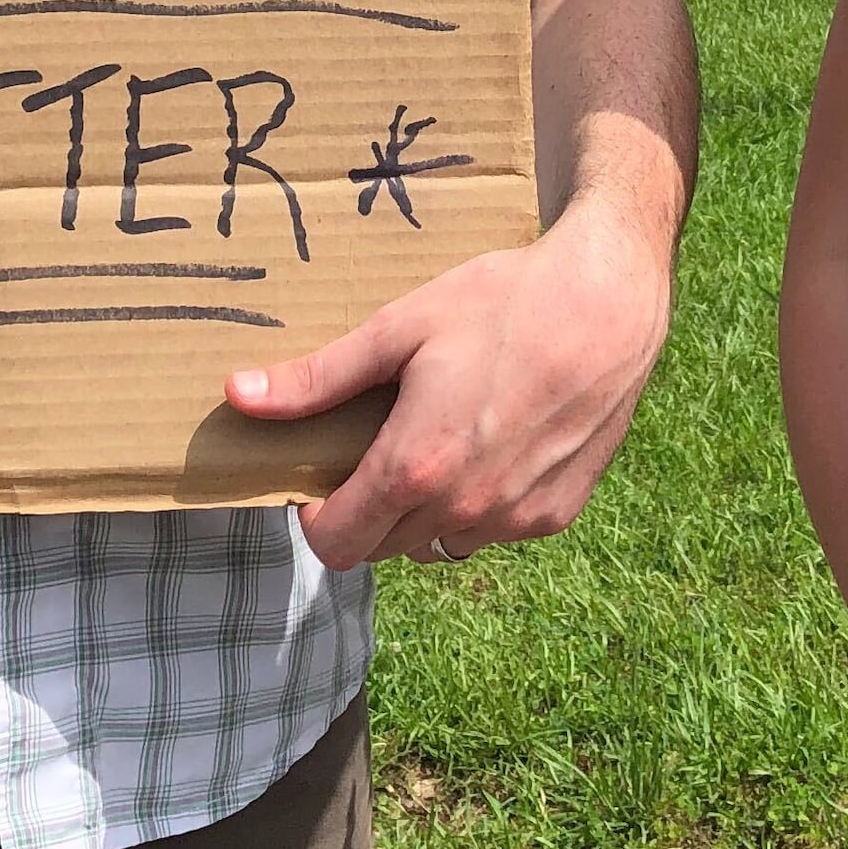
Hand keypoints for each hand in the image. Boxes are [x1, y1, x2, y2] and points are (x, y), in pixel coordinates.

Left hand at [222, 194, 671, 570]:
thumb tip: (237, 396)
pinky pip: (496, 530)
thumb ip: (317, 378)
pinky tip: (494, 442)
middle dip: (368, 510)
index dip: (316, 517)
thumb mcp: (400, 328)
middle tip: (381, 445)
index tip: (322, 477)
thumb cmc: (503, 302)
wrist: (609, 300)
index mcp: (414, 468)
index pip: (334, 545)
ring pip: (439, 544)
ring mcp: (515, 519)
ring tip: (440, 442)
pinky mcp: (557, 514)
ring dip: (424, 513)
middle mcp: (464, 510)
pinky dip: (481, 504)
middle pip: (383, 548)